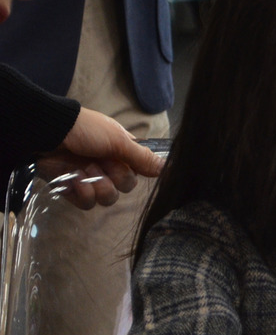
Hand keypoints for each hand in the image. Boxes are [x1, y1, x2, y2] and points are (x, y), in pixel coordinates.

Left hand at [34, 108, 164, 209]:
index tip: (125, 162)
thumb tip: (168, 168)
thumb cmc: (86, 131)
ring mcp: (90, 180)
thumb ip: (142, 157)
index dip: (133, 171)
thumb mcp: (119, 140)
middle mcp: (108, 167)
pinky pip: (87, 204)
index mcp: (121, 154)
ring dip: (98, 185)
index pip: (138, 173)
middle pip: (125, 187)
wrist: (48, 134)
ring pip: (108, 199)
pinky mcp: (72, 190)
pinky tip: (73, 177)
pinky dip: (82, 191)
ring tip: (84, 170)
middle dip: (114, 176)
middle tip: (100, 162)